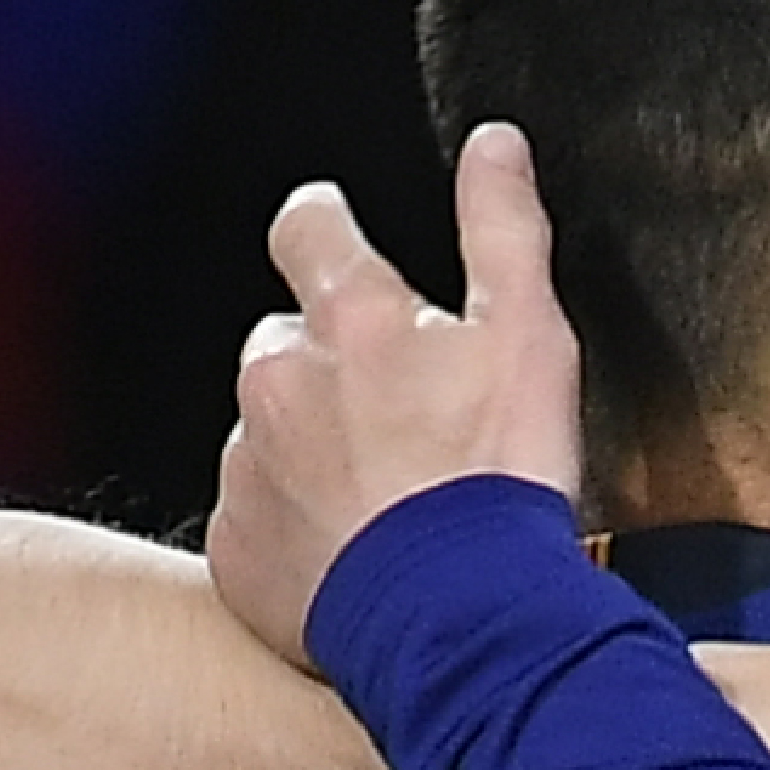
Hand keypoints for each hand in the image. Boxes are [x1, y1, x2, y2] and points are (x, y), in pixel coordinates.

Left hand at [213, 124, 587, 664]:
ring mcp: (249, 468)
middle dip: (331, 366)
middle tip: (401, 416)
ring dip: (315, 451)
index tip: (334, 229)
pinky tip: (359, 553)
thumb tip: (494, 145)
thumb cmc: (498, 483)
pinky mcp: (239, 551)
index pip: (307, 229)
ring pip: (269, 435)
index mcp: (349, 319)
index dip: (323, 224)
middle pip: (287, 343)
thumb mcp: (530, 337)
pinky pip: (259, 523)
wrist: (460, 623)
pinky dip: (300, 530)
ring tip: (388, 500)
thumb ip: (504, 229)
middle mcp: (278, 381)